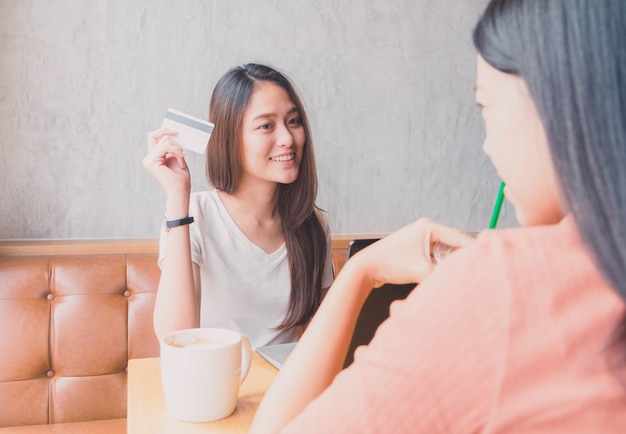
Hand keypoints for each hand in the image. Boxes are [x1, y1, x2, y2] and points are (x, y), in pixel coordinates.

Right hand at [143, 128, 190, 197]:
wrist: (181, 190)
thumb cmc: (181, 178)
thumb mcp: (178, 158)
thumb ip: (173, 148)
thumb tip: (172, 135)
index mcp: (154, 157)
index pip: (154, 137)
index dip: (163, 131)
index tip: (175, 131)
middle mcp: (149, 158)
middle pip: (160, 138)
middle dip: (175, 143)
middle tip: (182, 153)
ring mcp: (149, 160)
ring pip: (164, 142)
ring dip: (177, 149)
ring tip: (182, 159)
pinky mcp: (151, 162)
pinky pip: (164, 147)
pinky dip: (175, 151)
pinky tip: (182, 159)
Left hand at [347, 218, 474, 287]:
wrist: (366, 268)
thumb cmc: (391, 264)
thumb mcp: (422, 271)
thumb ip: (445, 275)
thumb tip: (463, 281)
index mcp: (429, 227)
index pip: (460, 237)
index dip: (474, 249)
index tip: (488, 259)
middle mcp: (426, 229)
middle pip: (454, 243)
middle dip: (464, 257)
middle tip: (478, 269)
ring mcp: (420, 239)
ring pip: (445, 251)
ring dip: (452, 263)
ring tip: (465, 274)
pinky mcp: (415, 249)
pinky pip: (435, 256)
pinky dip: (442, 265)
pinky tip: (447, 276)